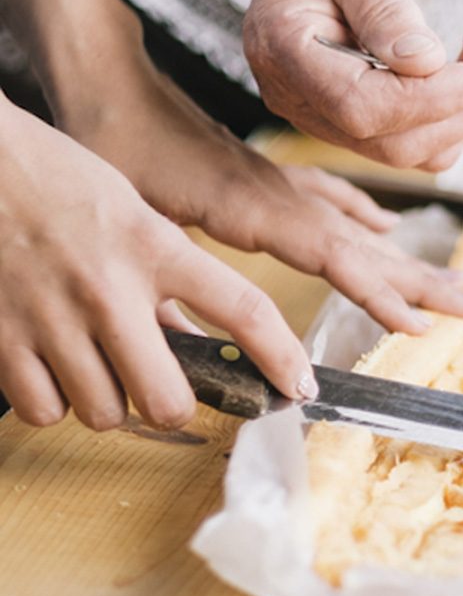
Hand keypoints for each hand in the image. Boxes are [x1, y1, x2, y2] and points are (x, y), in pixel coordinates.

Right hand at [0, 98, 314, 430]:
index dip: (280, 356)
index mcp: (156, 246)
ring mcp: (53, 319)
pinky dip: (54, 401)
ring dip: (110, 400)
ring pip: (105, 414)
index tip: (299, 386)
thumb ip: (166, 279)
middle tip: (169, 388)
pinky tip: (55, 363)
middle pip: (167, 399)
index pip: (243, 308)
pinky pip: (45, 412)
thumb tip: (192, 344)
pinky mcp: (3, 341)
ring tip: (100, 360)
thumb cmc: (60, 181)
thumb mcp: (134, 215)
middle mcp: (110, 289)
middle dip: (175, 405)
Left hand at [60, 53, 462, 335]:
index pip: (330, 255)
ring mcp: (280, 183)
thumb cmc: (112, 150)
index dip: (375, 292)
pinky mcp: (270, 176)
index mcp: (251, 208)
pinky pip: (332, 197)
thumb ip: (159, 285)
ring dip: (406, 256)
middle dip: (418, 278)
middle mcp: (280, 195)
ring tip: (451, 279)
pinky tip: (387, 230)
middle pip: (361, 243)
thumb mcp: (128, 221)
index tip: (415, 324)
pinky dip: (363, 216)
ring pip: (355, 225)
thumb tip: (175, 351)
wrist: (111, 88)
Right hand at [243, 0, 462, 169]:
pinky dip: (457, 105)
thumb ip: (384, 6)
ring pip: (410, 147)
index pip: (360, 106)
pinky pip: (414, 134)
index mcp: (280, 46)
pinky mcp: (351, 111)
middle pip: (390, 140)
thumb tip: (424, 63)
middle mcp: (293, 92)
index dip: (432, 99)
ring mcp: (319, 109)